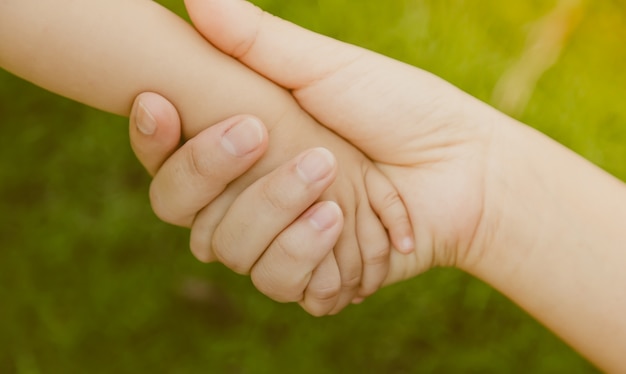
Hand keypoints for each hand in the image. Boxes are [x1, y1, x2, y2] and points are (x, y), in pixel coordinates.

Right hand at [184, 0, 498, 282]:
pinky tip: (337, 222)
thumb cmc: (397, 108)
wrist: (462, 165)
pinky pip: (277, 282)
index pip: (167, 158)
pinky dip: (304, 253)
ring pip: (226, 248)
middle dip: (210, 171)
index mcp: (241, 152)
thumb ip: (259, 43)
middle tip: (260, 133)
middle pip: (178, 208)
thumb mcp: (326, 69)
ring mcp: (278, 241)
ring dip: (270, 210)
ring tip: (329, 175)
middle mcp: (247, 200)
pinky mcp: (313, 278)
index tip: (160, 103)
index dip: (152, 139)